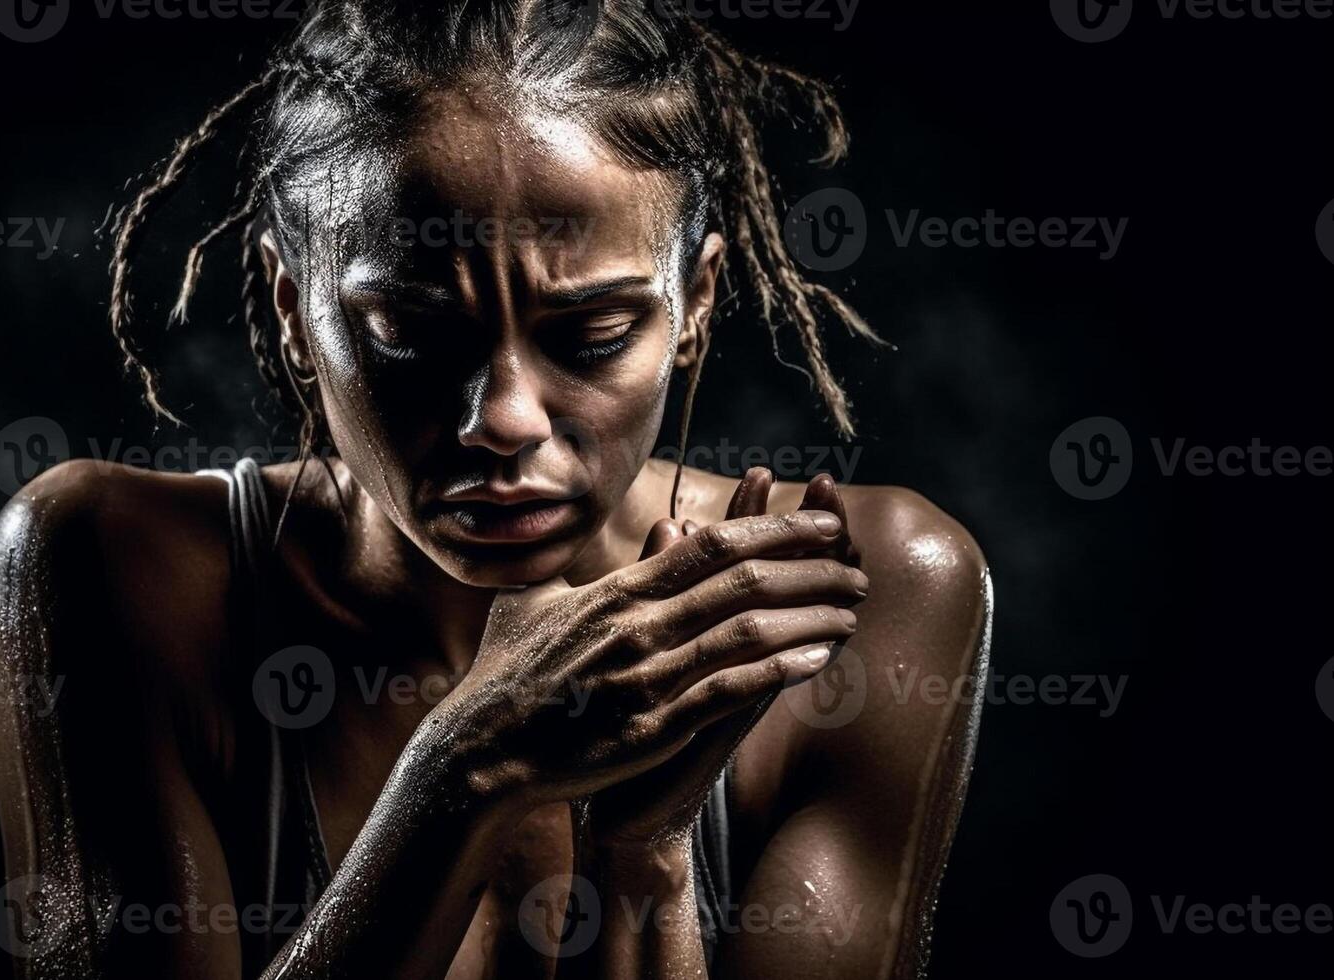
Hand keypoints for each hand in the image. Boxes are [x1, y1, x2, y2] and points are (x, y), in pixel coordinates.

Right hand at [419, 486, 859, 819]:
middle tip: (854, 564)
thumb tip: (588, 548)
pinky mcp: (651, 725)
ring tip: (850, 611)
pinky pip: (729, 690)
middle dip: (809, 569)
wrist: (480, 752)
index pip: (709, 544)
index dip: (772, 527)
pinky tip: (814, 659)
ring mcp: (646, 676)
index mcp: (615, 593)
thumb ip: (571, 571)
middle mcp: (637, 625)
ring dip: (808, 616)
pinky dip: (777, 669)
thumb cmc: (502, 679)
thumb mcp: (530, 608)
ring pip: (747, 632)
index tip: (818, 521)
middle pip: (742, 580)